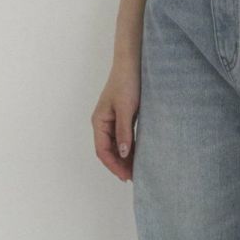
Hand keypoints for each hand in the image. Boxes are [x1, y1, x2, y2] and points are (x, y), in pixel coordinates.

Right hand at [92, 55, 140, 181]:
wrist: (132, 62)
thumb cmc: (127, 82)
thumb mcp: (126, 108)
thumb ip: (124, 131)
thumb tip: (124, 153)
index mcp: (99, 122)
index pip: (103, 151)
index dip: (114, 165)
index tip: (126, 177)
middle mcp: (103, 123)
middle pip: (109, 150)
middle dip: (120, 165)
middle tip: (135, 177)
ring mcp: (112, 120)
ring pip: (117, 145)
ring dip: (125, 158)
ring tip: (137, 170)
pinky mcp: (122, 116)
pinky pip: (124, 137)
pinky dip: (130, 148)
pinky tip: (140, 154)